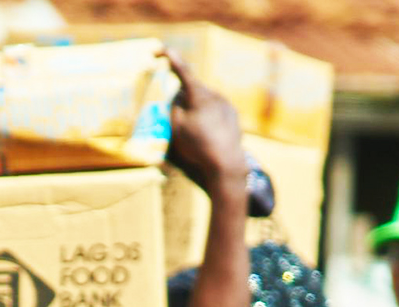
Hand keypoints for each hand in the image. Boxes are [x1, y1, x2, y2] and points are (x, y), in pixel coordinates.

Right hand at [166, 51, 245, 198]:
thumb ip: (175, 106)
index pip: (184, 73)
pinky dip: (208, 118)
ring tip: (194, 132)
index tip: (164, 50)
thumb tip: (179, 95)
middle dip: (184, 97)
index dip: (173, 61)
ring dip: (197, 109)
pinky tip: (207, 135)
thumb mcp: (177, 127)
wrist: (226, 164)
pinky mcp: (234, 117)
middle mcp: (216, 95)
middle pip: (195, 90)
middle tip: (177, 115)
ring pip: (206, 101)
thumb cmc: (198, 145)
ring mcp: (227, 106)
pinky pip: (216, 112)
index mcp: (200, 95)